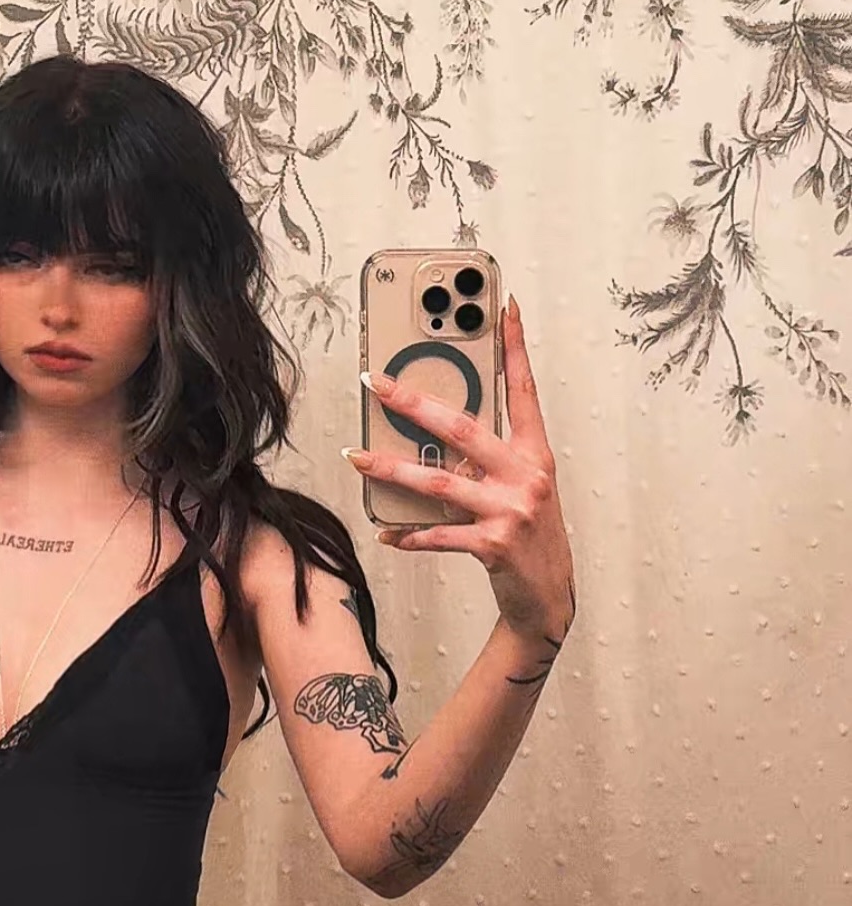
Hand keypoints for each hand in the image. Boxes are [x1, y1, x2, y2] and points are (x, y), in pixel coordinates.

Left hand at [348, 297, 575, 646]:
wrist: (547, 598)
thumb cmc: (529, 537)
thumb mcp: (521, 490)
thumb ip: (488, 462)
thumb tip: (436, 441)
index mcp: (535, 454)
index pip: (524, 390)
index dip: (515, 348)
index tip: (504, 307)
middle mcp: (527, 476)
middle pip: (463, 428)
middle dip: (414, 403)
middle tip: (377, 383)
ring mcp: (511, 510)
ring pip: (439, 482)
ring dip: (392, 471)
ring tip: (357, 459)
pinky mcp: (494, 545)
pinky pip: (439, 535)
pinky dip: (409, 534)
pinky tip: (387, 532)